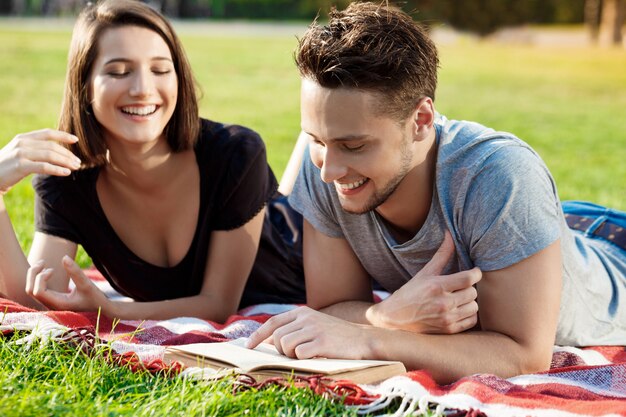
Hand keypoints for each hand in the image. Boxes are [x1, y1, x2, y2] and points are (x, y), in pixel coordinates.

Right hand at [0, 129, 79, 194]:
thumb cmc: (8, 166)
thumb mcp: (21, 152)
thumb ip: (35, 148)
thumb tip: (58, 151)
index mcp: (24, 138)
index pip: (47, 133)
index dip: (62, 135)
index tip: (75, 140)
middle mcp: (22, 143)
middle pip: (52, 146)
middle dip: (67, 154)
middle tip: (78, 161)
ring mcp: (21, 154)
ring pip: (50, 155)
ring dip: (65, 161)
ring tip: (75, 167)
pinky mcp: (20, 166)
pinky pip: (43, 167)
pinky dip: (57, 169)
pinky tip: (66, 173)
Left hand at [25, 256, 109, 312]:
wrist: (101, 308)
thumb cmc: (95, 298)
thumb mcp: (87, 284)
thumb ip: (75, 271)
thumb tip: (64, 257)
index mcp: (58, 304)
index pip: (38, 291)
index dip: (40, 278)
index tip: (53, 270)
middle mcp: (51, 305)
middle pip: (30, 291)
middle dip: (33, 274)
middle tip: (42, 262)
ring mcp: (51, 303)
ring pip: (32, 290)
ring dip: (34, 276)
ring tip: (43, 264)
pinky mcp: (53, 300)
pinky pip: (37, 290)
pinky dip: (38, 279)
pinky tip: (48, 271)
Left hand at [246, 306, 372, 359]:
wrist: (364, 339)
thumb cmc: (336, 337)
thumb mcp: (313, 326)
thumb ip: (293, 330)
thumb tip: (267, 342)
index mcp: (302, 313)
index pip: (273, 322)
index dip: (258, 335)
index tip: (248, 346)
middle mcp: (306, 318)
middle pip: (277, 337)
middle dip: (281, 350)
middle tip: (295, 355)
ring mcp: (313, 329)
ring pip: (285, 346)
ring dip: (292, 355)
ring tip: (307, 354)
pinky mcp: (321, 342)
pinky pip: (299, 354)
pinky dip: (303, 359)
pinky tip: (316, 355)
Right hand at [367, 232, 481, 333]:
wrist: (395, 317)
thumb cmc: (410, 292)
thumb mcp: (424, 272)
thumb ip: (441, 254)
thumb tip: (450, 234)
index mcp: (437, 286)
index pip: (469, 278)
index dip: (476, 273)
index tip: (475, 271)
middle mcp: (443, 303)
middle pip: (473, 292)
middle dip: (469, 287)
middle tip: (461, 286)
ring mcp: (446, 318)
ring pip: (474, 307)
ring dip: (469, 301)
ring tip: (460, 298)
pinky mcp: (448, 330)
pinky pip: (471, 321)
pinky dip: (468, 314)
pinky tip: (459, 309)